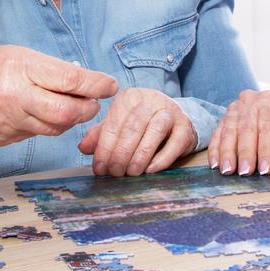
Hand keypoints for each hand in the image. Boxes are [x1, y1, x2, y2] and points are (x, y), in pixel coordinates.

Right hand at [0, 45, 117, 153]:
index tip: (110, 84)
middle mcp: (14, 97)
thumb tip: (84, 80)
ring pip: (56, 127)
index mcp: (17, 68)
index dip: (95, 84)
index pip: (69, 79)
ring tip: (72, 105)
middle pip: (68, 111)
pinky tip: (40, 113)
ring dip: (71, 118)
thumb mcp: (13, 55)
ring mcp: (9, 122)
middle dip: (89, 108)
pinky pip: (38, 134)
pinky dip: (47, 124)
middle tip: (95, 102)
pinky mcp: (6, 139)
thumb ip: (46, 68)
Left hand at [77, 87, 195, 176]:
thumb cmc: (142, 125)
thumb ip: (101, 135)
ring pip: (154, 132)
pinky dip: (161, 159)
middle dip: (120, 154)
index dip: (104, 147)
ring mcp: (170, 112)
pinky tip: (150, 170)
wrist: (175, 119)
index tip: (99, 168)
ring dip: (140, 156)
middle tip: (115, 173)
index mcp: (130, 97)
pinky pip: (174, 143)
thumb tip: (83, 147)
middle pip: (133, 127)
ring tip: (131, 172)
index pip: (114, 122)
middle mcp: (151, 100)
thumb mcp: (119, 126)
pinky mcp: (186, 127)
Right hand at [206, 89, 269, 175]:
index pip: (268, 126)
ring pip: (229, 131)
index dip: (266, 149)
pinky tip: (215, 164)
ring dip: (227, 153)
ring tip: (228, 170)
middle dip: (245, 153)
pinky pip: (217, 134)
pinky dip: (215, 150)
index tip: (265, 169)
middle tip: (245, 172)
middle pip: (246, 128)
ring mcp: (234, 108)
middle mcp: (251, 101)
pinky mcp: (223, 118)